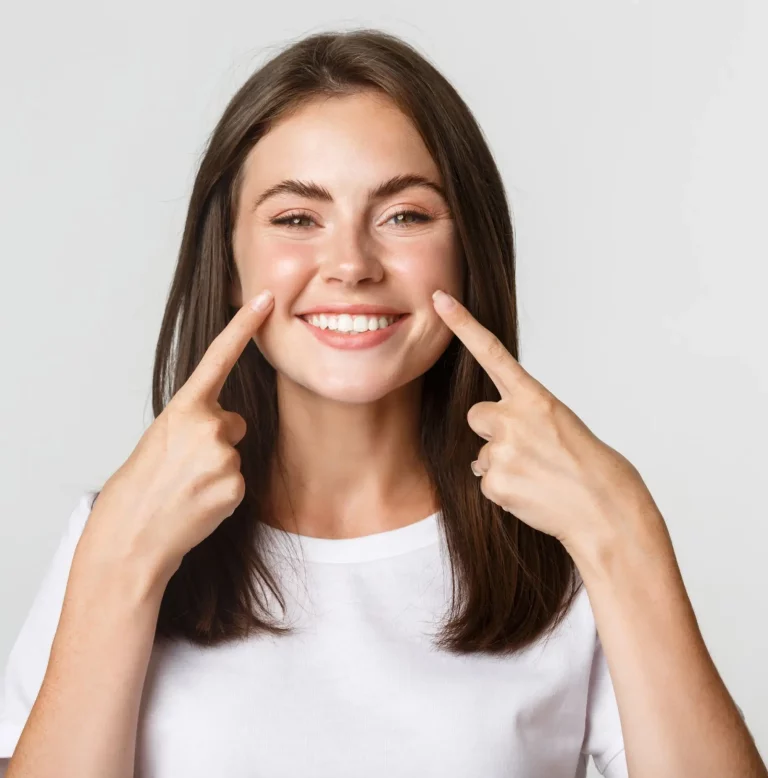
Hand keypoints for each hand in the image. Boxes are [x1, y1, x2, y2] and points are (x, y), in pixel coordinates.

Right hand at [79, 290, 274, 584]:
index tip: (265, 299)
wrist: (133, 533)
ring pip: (235, 454)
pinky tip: (197, 502)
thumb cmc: (143, 484)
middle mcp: (207, 426)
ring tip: (186, 486)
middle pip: (234, 423)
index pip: (219, 358)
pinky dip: (222, 491)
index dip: (244, 326)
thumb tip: (230, 425)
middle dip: (217, 440)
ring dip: (217, 468)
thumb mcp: (162, 438)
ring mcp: (224, 456)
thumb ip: (197, 421)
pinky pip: (238, 481)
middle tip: (184, 466)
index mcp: (183, 408)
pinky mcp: (235, 485)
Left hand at [431, 289, 658, 556]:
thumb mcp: (562, 427)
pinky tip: (532, 495)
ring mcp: (502, 450)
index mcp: (536, 398)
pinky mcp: (495, 482)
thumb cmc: (591, 469)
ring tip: (538, 477)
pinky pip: (486, 482)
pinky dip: (505, 490)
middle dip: (493, 430)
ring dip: (502, 464)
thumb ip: (525, 420)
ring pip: (482, 454)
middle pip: (477, 415)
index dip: (463, 325)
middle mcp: (514, 418)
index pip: (491, 353)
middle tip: (527, 450)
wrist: (606, 512)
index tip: (440, 300)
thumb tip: (488, 447)